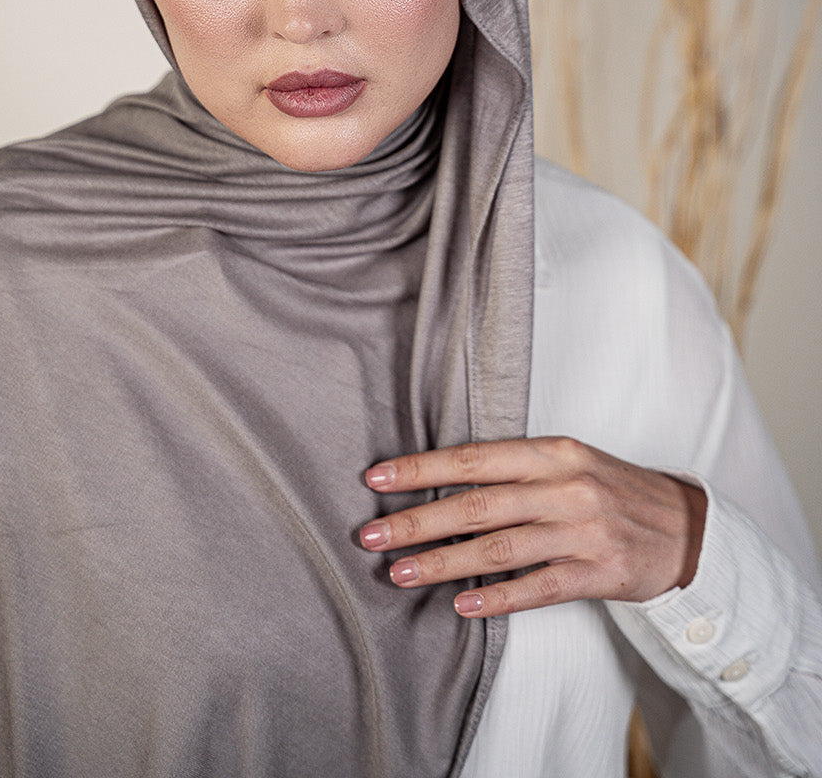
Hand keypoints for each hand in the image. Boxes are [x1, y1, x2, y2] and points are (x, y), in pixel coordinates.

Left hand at [359, 437, 706, 617]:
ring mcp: (583, 531)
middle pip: (477, 504)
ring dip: (443, 562)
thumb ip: (515, 469)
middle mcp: (566, 486)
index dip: (422, 469)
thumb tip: (442, 482)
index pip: (474, 457)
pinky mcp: (599, 573)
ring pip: (499, 548)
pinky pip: (539, 587)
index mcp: (553, 452)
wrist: (686, 528)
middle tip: (370, 535)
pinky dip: (498, 597)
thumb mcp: (568, 463)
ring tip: (399, 572)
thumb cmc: (613, 491)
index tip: (377, 479)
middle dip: (417, 521)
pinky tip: (463, 605)